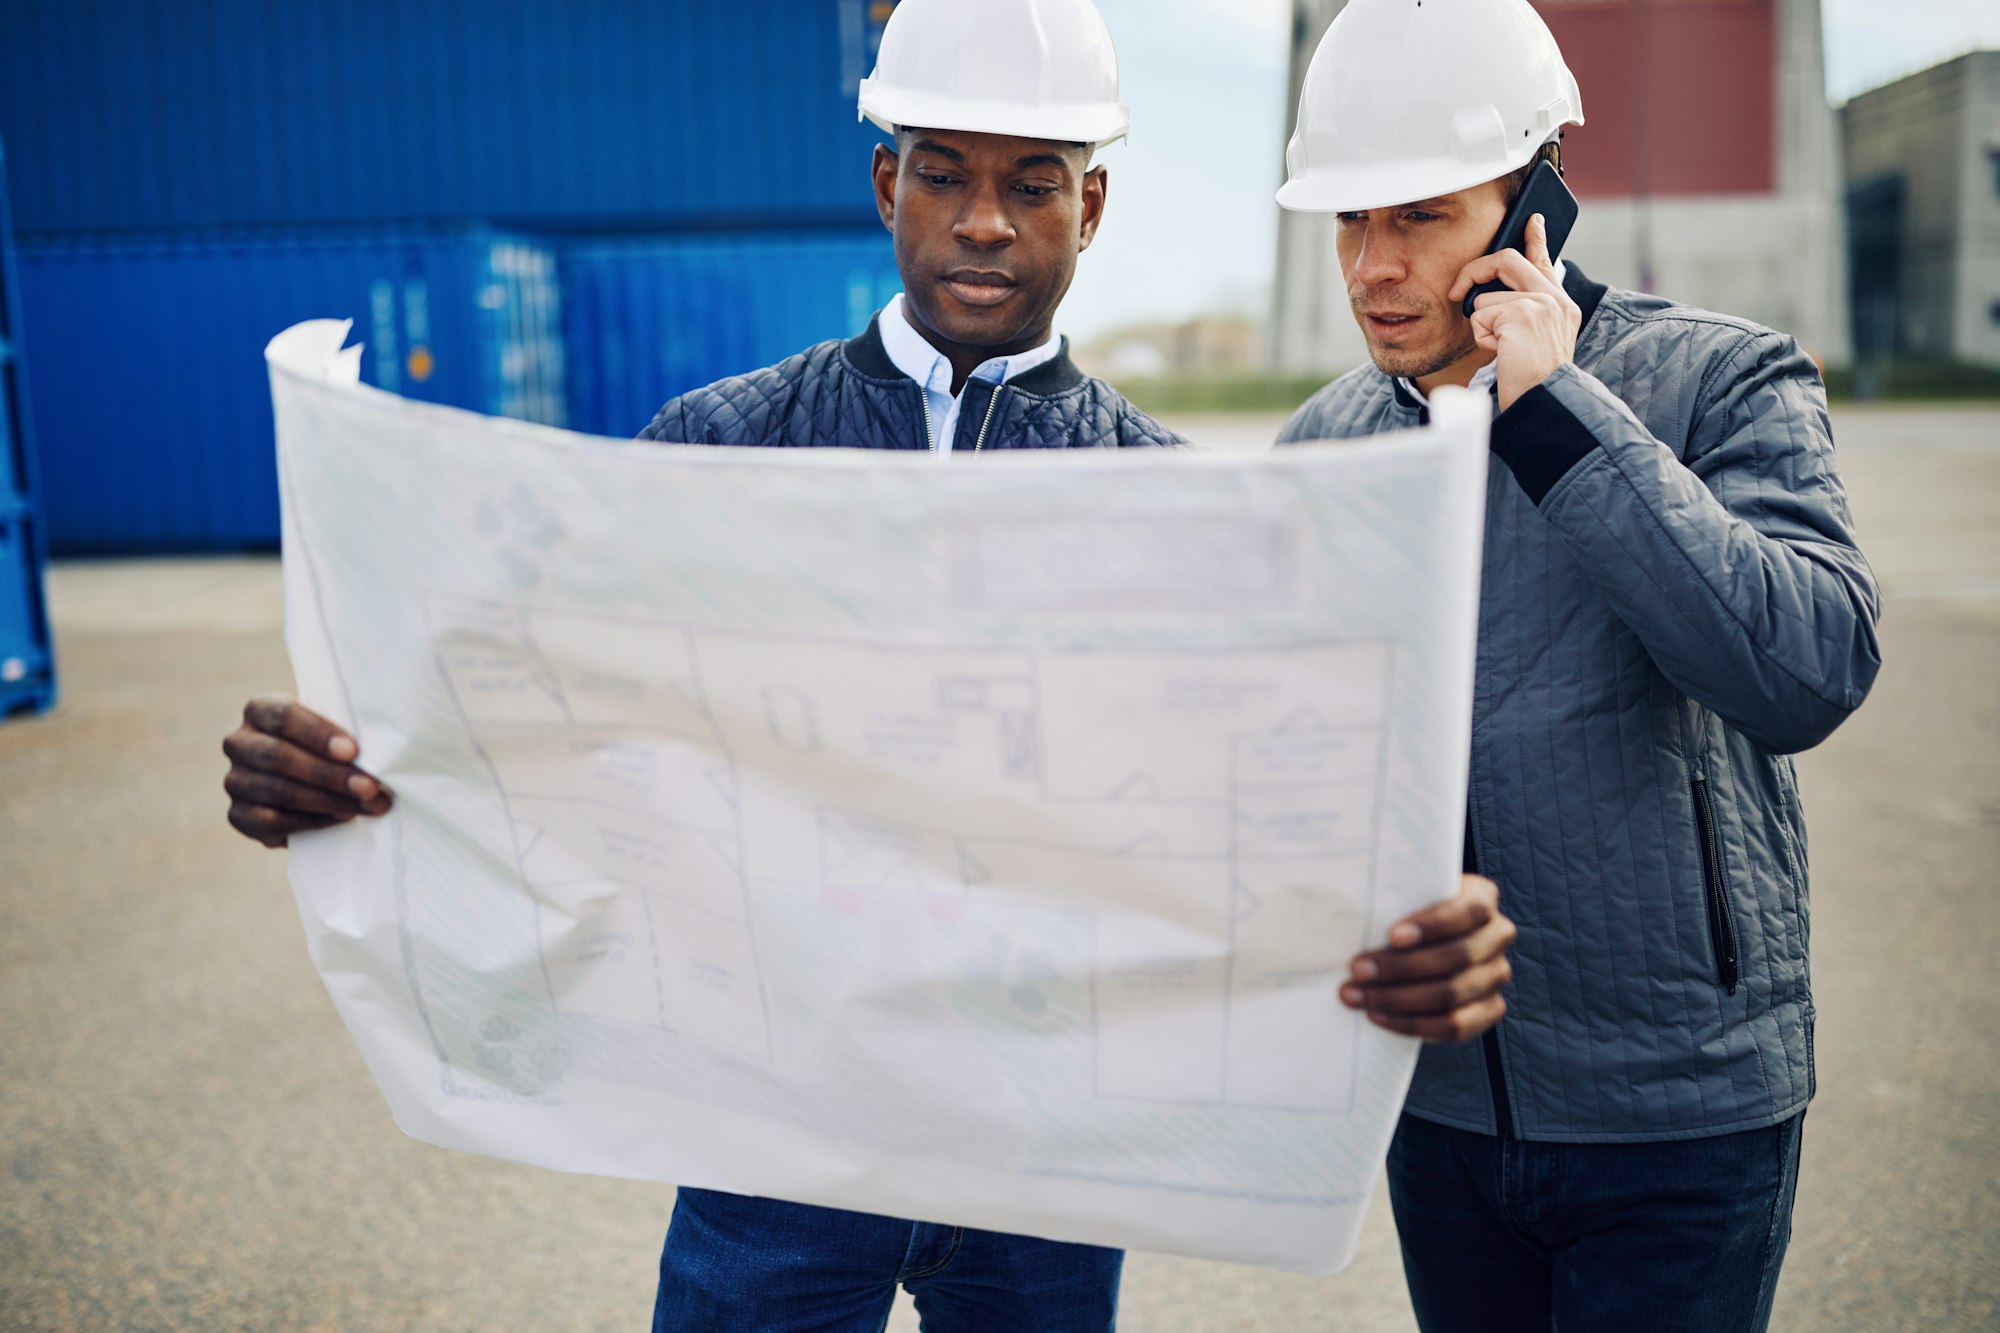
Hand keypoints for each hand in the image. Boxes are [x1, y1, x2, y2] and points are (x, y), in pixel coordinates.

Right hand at [222, 696, 390, 847]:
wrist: (313, 785)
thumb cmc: (329, 747)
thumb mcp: (334, 732)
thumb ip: (345, 738)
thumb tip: (378, 757)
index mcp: (260, 710)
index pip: (283, 716)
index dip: (318, 734)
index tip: (353, 751)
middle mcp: (239, 743)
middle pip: (279, 756)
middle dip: (330, 774)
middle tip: (370, 787)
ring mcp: (235, 780)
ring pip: (278, 790)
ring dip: (328, 800)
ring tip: (365, 805)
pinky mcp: (238, 815)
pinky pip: (272, 821)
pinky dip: (312, 821)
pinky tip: (341, 818)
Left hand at [1340, 874, 1514, 1041]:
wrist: (1421, 943)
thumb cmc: (1403, 912)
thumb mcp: (1402, 894)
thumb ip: (1386, 893)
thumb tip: (1340, 894)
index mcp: (1482, 897)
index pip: (1470, 910)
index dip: (1433, 925)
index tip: (1392, 936)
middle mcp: (1497, 935)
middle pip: (1458, 957)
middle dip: (1402, 967)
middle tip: (1357, 969)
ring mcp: (1496, 974)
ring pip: (1452, 994)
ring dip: (1398, 999)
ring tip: (1356, 996)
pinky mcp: (1489, 1008)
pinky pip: (1455, 1026)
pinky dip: (1413, 1024)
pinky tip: (1378, 1016)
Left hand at [1448, 213, 1580, 410]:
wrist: (1544, 400)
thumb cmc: (1532, 379)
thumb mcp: (1532, 339)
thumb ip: (1521, 312)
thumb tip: (1485, 297)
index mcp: (1561, 304)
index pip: (1545, 261)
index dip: (1536, 238)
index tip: (1532, 220)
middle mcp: (1555, 299)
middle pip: (1507, 260)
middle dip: (1474, 270)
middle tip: (1456, 290)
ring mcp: (1541, 303)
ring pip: (1486, 297)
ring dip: (1482, 325)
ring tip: (1502, 349)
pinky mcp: (1522, 313)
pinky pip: (1481, 315)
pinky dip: (1482, 336)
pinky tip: (1501, 352)